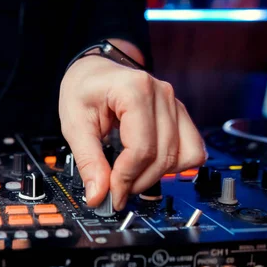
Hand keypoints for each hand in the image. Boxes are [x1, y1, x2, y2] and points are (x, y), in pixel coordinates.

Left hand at [59, 55, 205, 210]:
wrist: (94, 71)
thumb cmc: (83, 89)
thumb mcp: (74, 124)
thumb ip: (88, 160)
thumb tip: (98, 195)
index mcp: (135, 90)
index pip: (142, 148)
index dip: (126, 178)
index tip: (110, 194)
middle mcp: (162, 94)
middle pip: (163, 155)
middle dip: (138, 181)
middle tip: (116, 192)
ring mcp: (175, 103)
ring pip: (182, 156)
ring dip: (156, 176)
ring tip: (130, 177)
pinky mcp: (179, 114)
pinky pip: (191, 150)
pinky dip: (173, 166)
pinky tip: (149, 165)